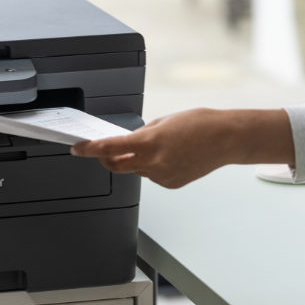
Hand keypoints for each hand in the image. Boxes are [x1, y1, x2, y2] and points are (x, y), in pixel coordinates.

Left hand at [72, 108, 294, 188]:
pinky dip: (153, 167)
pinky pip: (153, 176)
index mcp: (150, 142)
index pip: (110, 148)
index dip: (90, 149)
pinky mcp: (172, 183)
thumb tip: (130, 142)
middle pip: (118, 165)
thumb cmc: (201, 124)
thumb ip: (143, 134)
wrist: (226, 139)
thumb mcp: (164, 121)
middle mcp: (154, 163)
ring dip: (136, 160)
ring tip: (158, 145)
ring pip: (137, 170)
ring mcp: (163, 176)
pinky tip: (170, 156)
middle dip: (108, 158)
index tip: (78, 148)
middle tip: (104, 151)